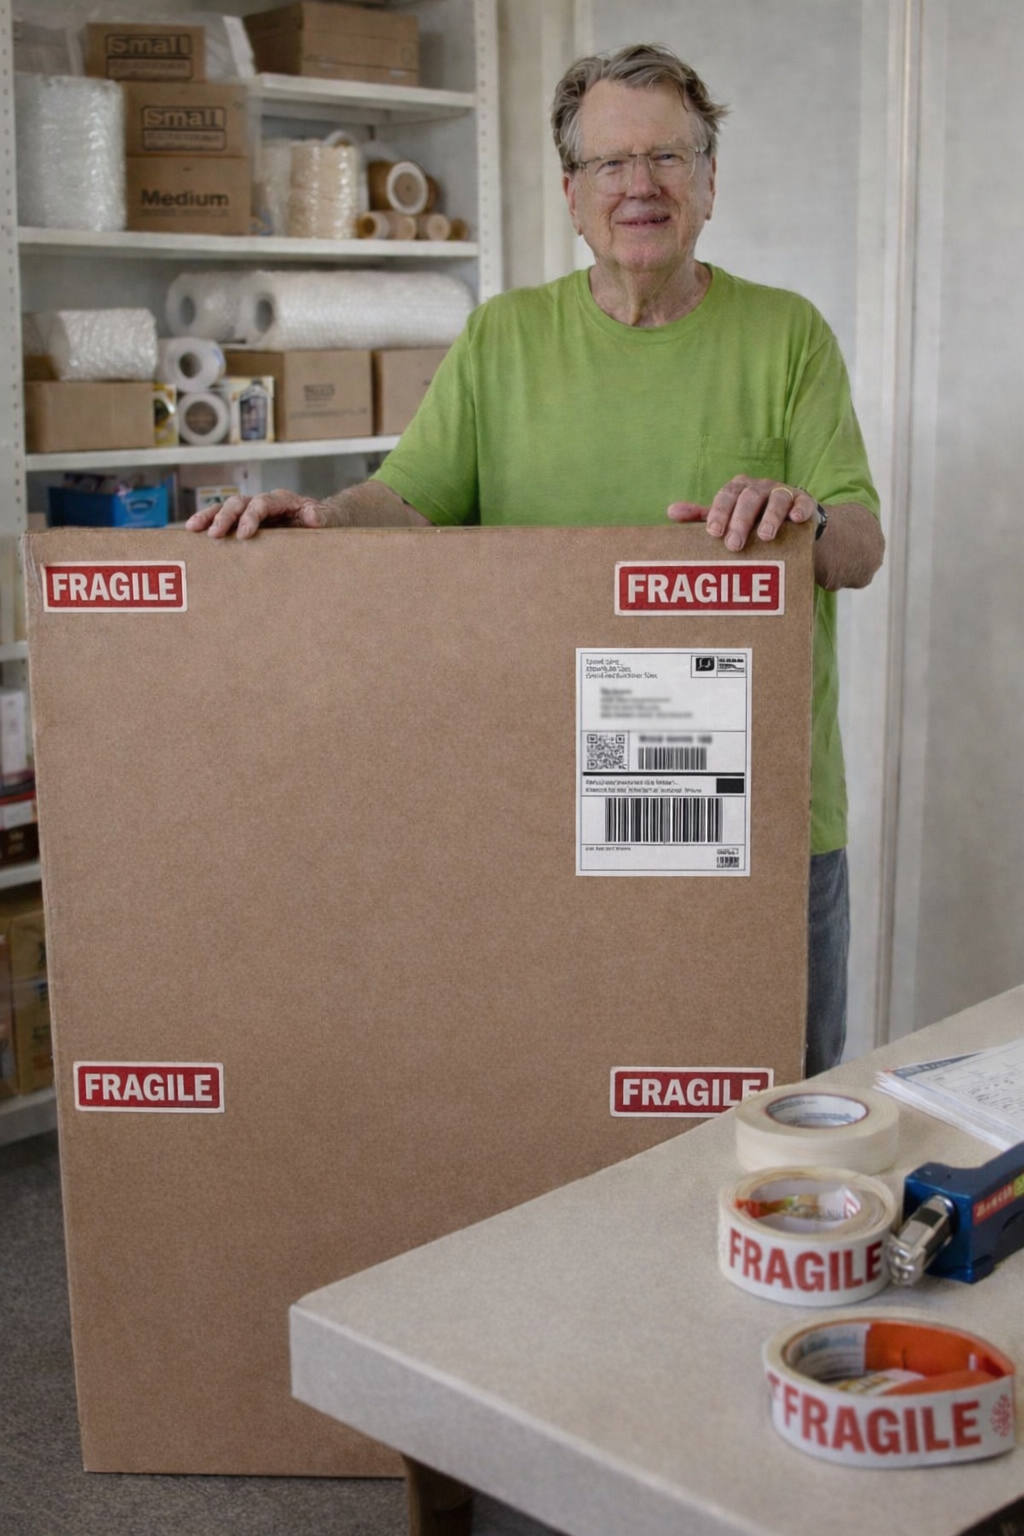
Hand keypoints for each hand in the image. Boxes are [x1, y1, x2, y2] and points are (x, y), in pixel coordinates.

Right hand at [185, 489, 335, 539]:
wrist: (325, 521)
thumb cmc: (327, 521)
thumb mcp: (329, 519)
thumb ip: (322, 517)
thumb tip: (312, 516)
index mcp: (284, 500)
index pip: (263, 503)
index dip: (251, 516)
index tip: (243, 534)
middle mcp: (265, 501)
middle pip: (240, 502)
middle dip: (226, 516)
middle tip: (215, 534)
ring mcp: (253, 509)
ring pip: (227, 507)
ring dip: (210, 516)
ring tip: (193, 528)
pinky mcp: (246, 520)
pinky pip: (225, 518)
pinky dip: (209, 522)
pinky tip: (194, 531)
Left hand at [667, 477, 816, 550]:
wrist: (792, 534)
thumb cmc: (752, 526)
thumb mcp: (728, 521)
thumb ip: (703, 517)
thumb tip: (671, 512)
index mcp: (740, 490)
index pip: (726, 495)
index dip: (720, 512)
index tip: (713, 532)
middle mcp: (761, 488)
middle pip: (749, 498)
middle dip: (741, 520)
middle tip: (734, 544)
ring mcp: (784, 493)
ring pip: (777, 499)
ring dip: (770, 517)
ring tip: (764, 536)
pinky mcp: (805, 503)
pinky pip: (804, 503)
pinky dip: (800, 509)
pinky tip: (795, 520)